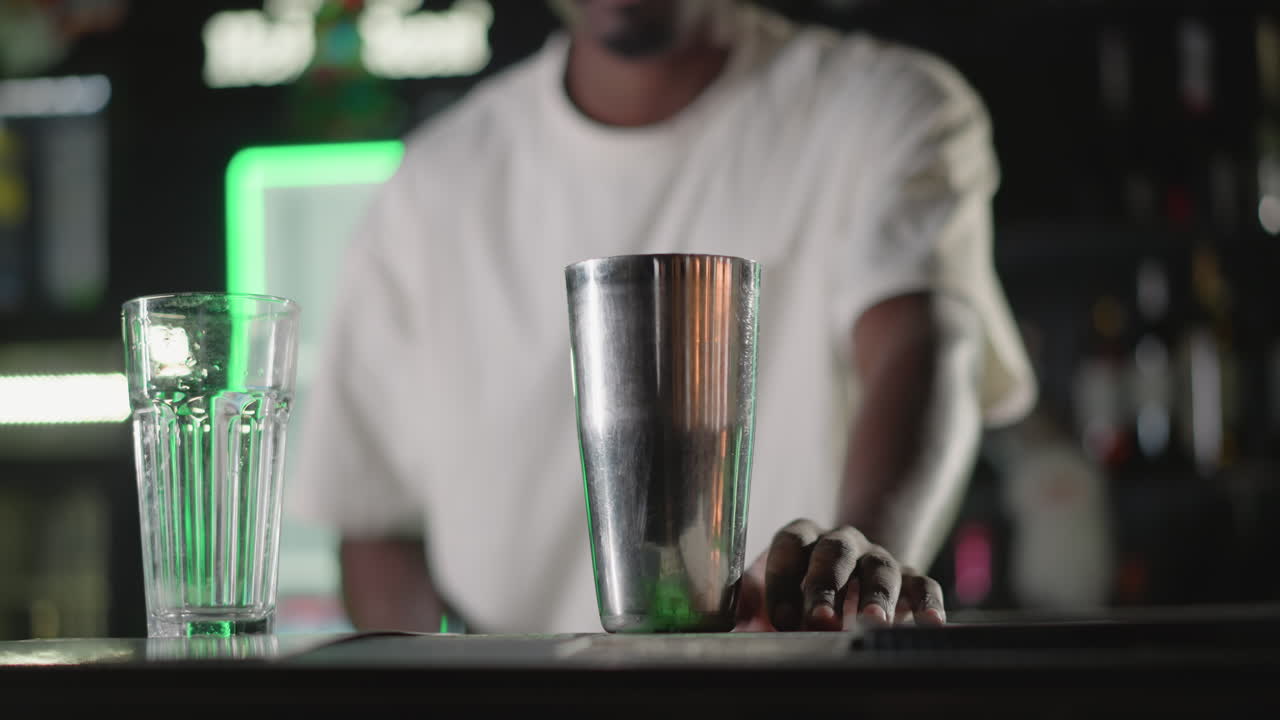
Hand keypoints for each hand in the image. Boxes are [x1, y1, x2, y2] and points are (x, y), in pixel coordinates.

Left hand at [734, 519, 945, 630]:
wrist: (851, 572)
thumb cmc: (798, 590)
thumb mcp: (770, 592)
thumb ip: (748, 607)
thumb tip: (725, 632)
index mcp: (802, 536)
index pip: (791, 544)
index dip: (783, 579)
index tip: (777, 619)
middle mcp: (842, 541)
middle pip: (834, 553)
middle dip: (825, 586)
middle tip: (819, 621)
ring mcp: (879, 557)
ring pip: (880, 569)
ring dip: (876, 597)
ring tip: (873, 625)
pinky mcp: (912, 578)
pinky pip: (925, 585)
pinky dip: (929, 603)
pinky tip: (930, 625)